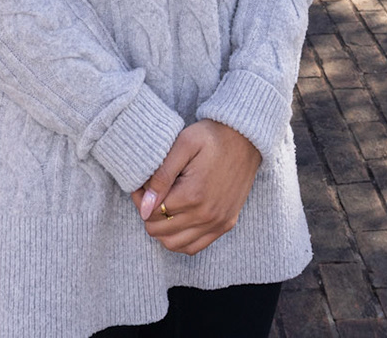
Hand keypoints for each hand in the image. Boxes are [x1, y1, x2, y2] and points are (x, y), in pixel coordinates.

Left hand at [129, 121, 262, 255]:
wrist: (246, 138)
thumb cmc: (212, 137)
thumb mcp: (183, 144)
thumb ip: (161, 175)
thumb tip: (145, 206)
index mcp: (192, 195)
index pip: (150, 212)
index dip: (140, 199)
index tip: (142, 185)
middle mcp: (206, 215)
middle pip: (159, 230)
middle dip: (148, 213)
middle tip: (149, 194)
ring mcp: (217, 222)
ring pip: (174, 244)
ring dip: (161, 229)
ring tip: (161, 207)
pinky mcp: (226, 224)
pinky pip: (194, 247)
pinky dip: (179, 240)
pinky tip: (176, 222)